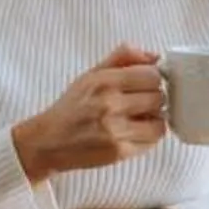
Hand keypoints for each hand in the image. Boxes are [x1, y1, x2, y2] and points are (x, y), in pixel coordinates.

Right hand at [12, 45, 165, 183]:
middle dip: (154, 99)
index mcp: (103, 81)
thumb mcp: (91, 75)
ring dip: (153, 120)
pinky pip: (151, 142)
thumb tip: (155, 56)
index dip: (153, 79)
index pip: (152, 75)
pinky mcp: (119, 152)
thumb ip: (123, 58)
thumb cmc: (72, 107)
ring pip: (160, 122)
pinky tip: (133, 133)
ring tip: (139, 119)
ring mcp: (115, 130)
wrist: (48, 142)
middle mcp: (109, 105)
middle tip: (141, 103)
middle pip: (158, 98)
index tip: (146, 84)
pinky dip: (147, 137)